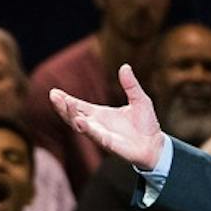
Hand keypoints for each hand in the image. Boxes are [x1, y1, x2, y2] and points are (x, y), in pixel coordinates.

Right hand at [50, 64, 164, 169]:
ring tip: (64, 104)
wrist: (156, 145)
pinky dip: (87, 129)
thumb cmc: (146, 124)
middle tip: (53, 96)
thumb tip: (125, 66)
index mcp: (100, 114)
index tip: (54, 92)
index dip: (66, 100)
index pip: (78, 105)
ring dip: (71, 116)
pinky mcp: (110, 144)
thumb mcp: (139, 99)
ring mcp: (101, 135)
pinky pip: (95, 136)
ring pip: (80, 126)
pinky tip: (80, 121)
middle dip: (63, 106)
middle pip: (73, 116)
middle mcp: (97, 124)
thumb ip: (130, 85)